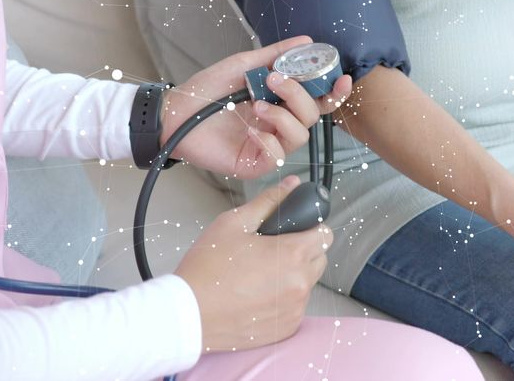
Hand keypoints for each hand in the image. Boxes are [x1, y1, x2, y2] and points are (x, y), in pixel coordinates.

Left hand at [160, 36, 351, 178]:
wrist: (174, 112)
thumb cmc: (206, 90)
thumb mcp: (243, 66)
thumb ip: (275, 55)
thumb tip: (306, 41)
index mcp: (280, 102)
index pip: (317, 100)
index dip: (333, 92)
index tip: (340, 78)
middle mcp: (278, 124)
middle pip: (312, 116)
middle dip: (299, 96)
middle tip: (275, 81)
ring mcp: (268, 145)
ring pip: (300, 136)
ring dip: (283, 117)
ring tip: (257, 105)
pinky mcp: (254, 164)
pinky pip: (277, 156)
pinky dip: (268, 141)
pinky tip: (251, 131)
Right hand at [174, 176, 332, 350]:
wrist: (187, 315)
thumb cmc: (207, 269)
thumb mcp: (234, 223)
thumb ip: (268, 201)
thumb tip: (291, 185)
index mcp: (293, 254)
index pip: (326, 234)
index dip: (312, 227)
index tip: (295, 229)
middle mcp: (300, 284)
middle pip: (319, 259)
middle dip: (303, 251)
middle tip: (272, 250)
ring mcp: (294, 309)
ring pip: (307, 284)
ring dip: (293, 276)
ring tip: (260, 274)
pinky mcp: (285, 328)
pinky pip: (294, 307)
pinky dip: (282, 300)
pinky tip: (256, 295)